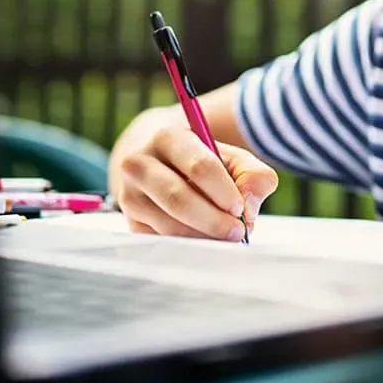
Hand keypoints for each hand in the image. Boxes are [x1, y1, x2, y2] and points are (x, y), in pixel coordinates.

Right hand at [116, 124, 277, 240]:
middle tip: (237, 232)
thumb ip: (253, 175)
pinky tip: (204, 240)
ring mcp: (129, 195)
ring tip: (225, 236)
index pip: (199, 166)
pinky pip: (161, 241)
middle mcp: (139, 163)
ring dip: (202, 236)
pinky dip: (188, 245)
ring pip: (168, 224)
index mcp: (167, 137)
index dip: (223, 191)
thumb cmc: (202, 161)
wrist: (159, 163)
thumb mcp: (231, 157)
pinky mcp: (130, 222)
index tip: (240, 208)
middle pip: (178, 198)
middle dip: (213, 220)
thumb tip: (248, 207)